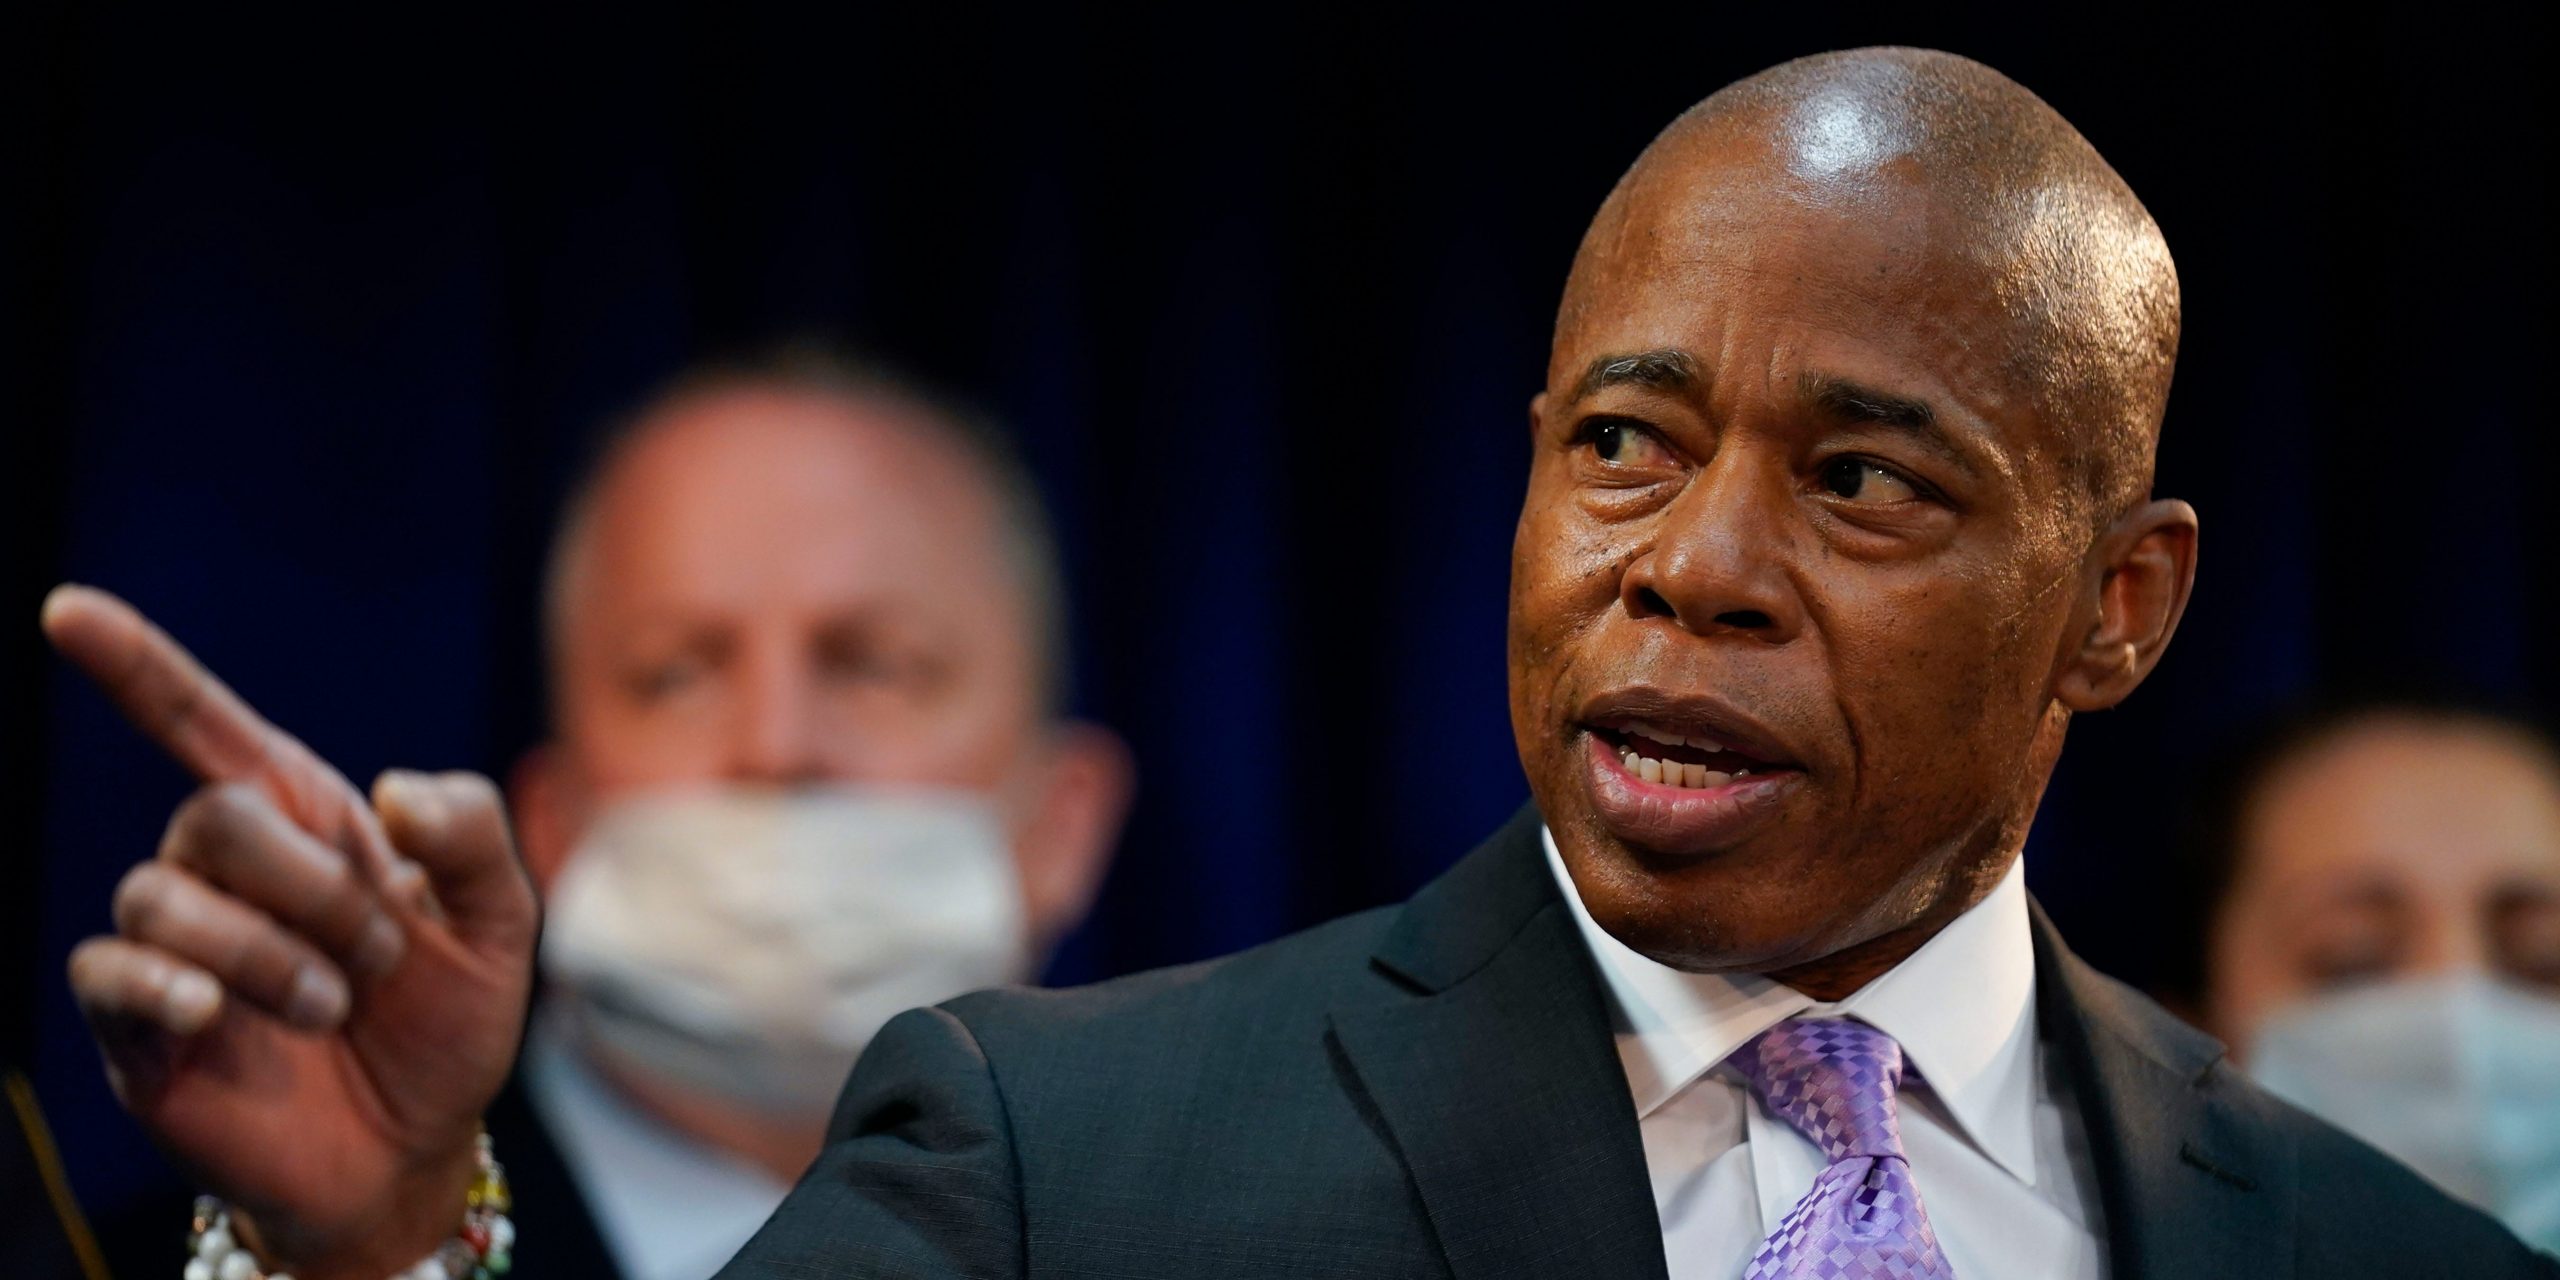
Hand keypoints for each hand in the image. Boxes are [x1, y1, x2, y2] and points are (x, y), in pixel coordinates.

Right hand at [42, 584, 536, 1278]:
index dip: (134, 663)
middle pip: (214, 818)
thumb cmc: (448, 1019)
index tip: (67, 610)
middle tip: (378, 960)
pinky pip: (109, 973)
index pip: (201, 723)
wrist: (418, 1144)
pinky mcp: (140, 1026)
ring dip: (270, 955)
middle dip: (314, 889)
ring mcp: (175, 948)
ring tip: (334, 1010)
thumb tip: (388, 793)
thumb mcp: (499, 921)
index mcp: (305, 820)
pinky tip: (217, 1011)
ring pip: (163, 896)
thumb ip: (473, 833)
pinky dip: (166, 985)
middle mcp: (225, 870)